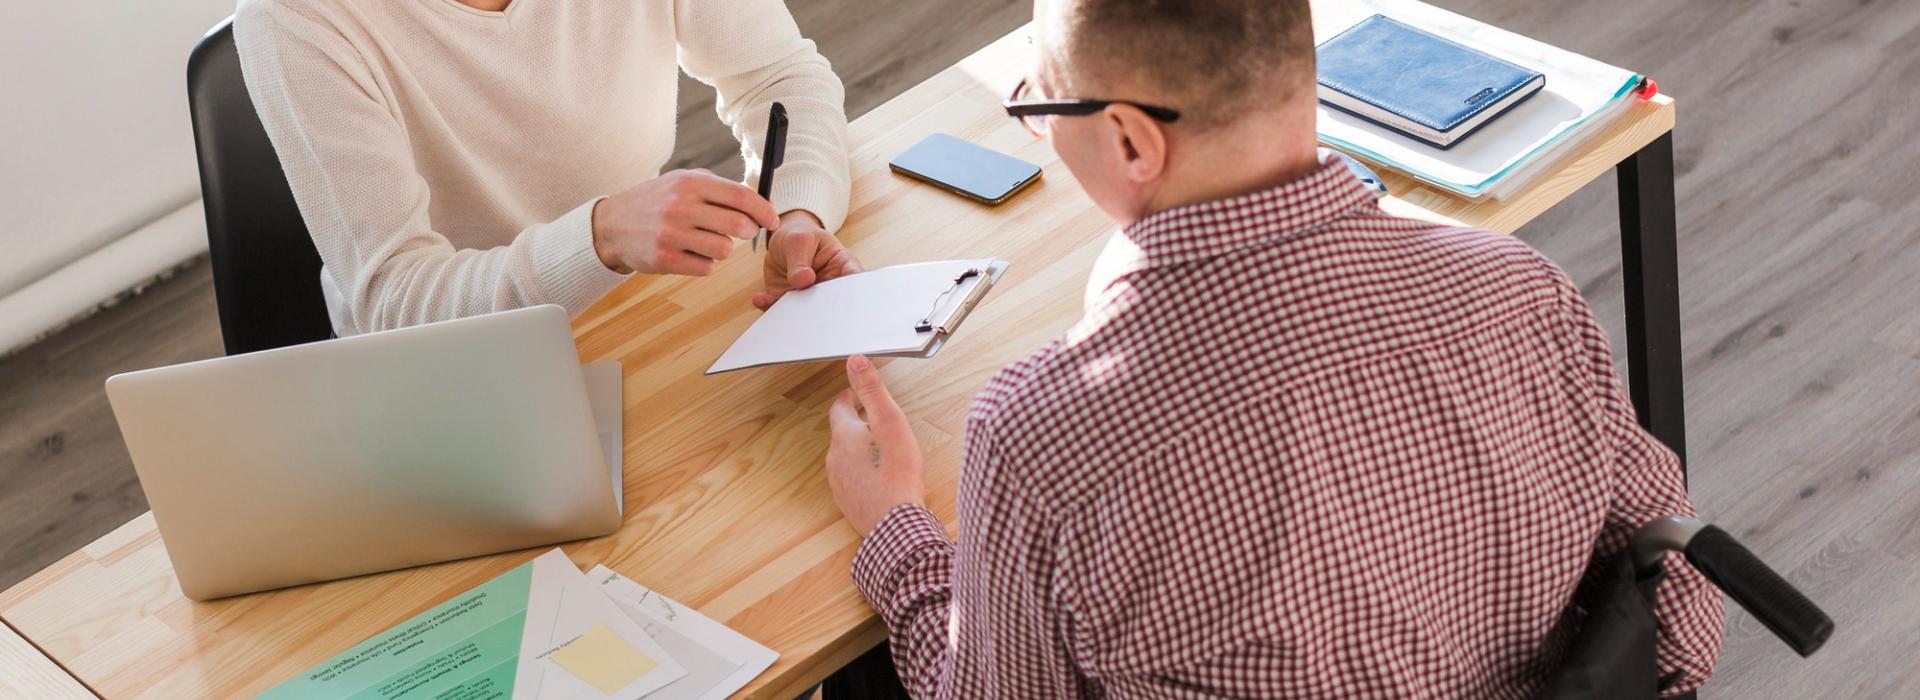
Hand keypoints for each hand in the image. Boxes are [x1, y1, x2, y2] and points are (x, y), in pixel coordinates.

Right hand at [591, 169, 779, 275]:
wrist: (612, 224)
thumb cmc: (657, 201)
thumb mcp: (684, 181)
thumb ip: (720, 188)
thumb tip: (762, 203)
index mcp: (690, 183)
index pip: (740, 196)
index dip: (764, 210)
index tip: (773, 220)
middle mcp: (680, 206)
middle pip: (738, 225)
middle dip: (749, 232)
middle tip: (744, 232)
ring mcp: (671, 234)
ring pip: (724, 250)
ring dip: (723, 249)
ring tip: (707, 241)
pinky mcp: (664, 259)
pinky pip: (706, 268)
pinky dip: (705, 263)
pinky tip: (689, 253)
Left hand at [754, 210, 862, 309]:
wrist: (782, 245)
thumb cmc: (800, 237)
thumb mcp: (799, 240)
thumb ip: (800, 260)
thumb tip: (804, 280)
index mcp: (843, 268)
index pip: (855, 281)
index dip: (854, 293)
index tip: (843, 300)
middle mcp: (830, 288)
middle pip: (833, 306)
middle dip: (822, 313)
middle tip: (807, 311)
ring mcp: (810, 299)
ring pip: (807, 315)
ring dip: (792, 314)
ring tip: (776, 301)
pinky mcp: (790, 305)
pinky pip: (781, 312)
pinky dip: (770, 307)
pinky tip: (760, 298)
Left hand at [826, 355, 925, 535]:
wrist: (896, 522)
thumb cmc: (897, 471)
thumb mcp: (889, 421)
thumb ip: (871, 390)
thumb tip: (854, 360)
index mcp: (844, 434)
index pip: (840, 407)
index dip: (850, 398)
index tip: (855, 395)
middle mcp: (835, 457)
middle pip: (843, 433)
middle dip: (857, 424)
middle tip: (873, 420)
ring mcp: (840, 482)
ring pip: (846, 457)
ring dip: (860, 450)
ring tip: (880, 449)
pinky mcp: (848, 502)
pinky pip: (852, 480)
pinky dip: (863, 474)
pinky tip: (880, 477)